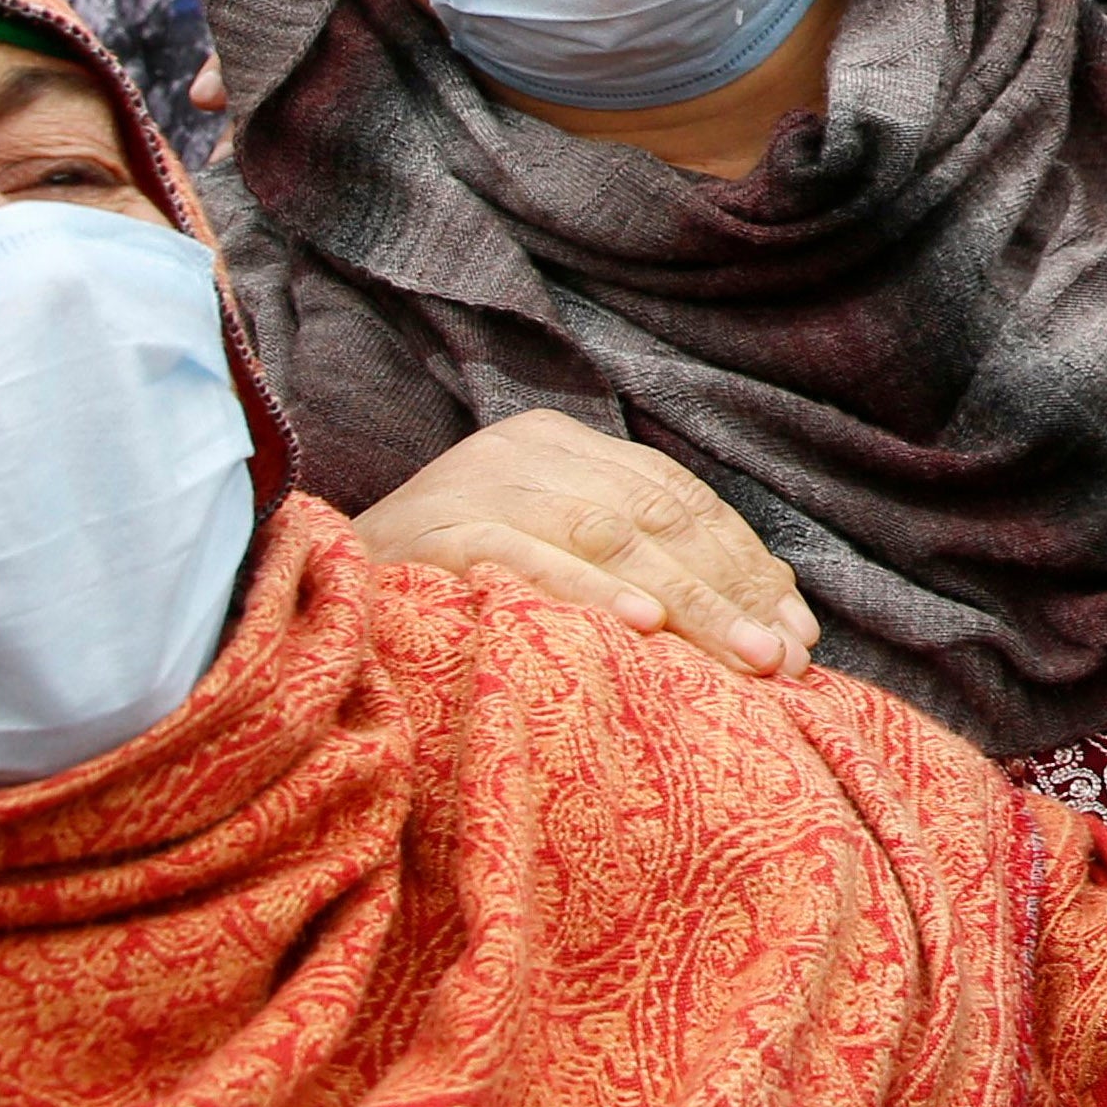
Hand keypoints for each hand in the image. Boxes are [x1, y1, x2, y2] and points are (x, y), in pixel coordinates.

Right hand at [352, 407, 815, 679]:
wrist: (304, 598)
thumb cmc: (446, 596)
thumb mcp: (550, 561)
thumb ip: (642, 570)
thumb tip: (778, 625)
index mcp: (558, 445)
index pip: (678, 499)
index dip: (747, 565)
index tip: (802, 634)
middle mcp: (521, 452)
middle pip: (655, 517)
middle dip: (732, 592)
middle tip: (787, 661)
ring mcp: (473, 486)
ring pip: (608, 536)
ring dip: (687, 602)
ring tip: (747, 657)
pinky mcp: (430, 534)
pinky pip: (523, 561)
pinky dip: (590, 592)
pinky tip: (643, 630)